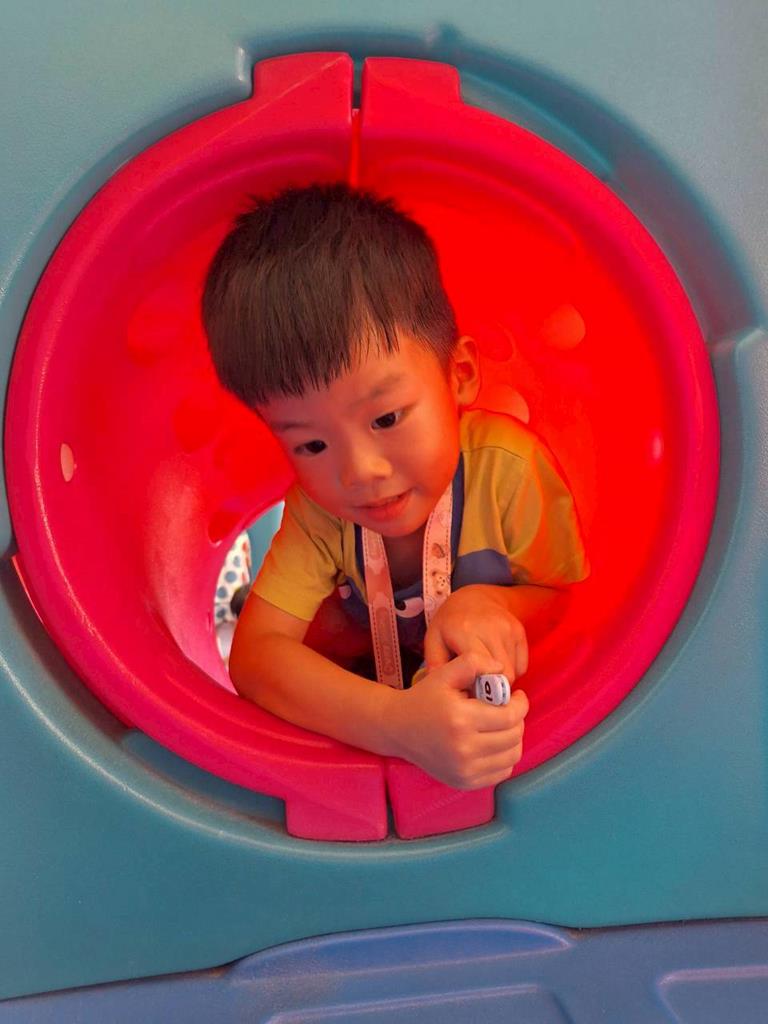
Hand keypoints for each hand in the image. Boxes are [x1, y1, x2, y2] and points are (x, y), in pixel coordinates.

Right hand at [389, 651, 528, 788]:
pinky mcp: (465, 782)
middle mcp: (464, 749)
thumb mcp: (444, 672)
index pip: (510, 716)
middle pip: (514, 737)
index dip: (521, 704)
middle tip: (510, 709)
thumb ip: (473, 662)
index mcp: (460, 719)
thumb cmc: (424, 698)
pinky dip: (505, 757)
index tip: (517, 696)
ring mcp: (465, 770)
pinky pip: (502, 772)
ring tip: (503, 726)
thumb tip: (501, 669)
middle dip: (518, 720)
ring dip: (514, 739)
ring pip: (512, 756)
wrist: (398, 730)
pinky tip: (494, 743)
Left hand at [424, 585, 528, 683]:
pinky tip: (496, 664)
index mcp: (465, 632)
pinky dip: (512, 671)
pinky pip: (522, 665)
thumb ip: (435, 664)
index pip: (481, 670)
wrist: (475, 597)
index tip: (469, 692)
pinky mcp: (519, 632)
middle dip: (492, 689)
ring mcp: (508, 630)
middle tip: (479, 688)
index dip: (477, 688)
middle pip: (502, 675)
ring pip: (514, 672)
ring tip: (486, 674)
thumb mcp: (433, 639)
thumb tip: (442, 689)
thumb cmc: (450, 622)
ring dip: (501, 680)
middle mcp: (491, 630)